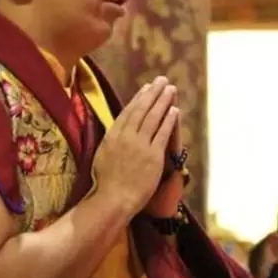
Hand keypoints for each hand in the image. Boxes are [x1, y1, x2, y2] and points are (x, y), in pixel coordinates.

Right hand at [92, 76, 178, 215]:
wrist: (114, 198)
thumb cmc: (105, 181)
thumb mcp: (102, 155)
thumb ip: (111, 140)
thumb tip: (115, 130)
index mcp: (112, 135)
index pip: (128, 112)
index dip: (138, 98)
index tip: (146, 88)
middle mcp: (126, 136)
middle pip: (142, 109)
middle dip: (152, 93)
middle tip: (161, 80)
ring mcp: (140, 145)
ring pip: (153, 117)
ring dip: (162, 101)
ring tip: (170, 89)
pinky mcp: (152, 155)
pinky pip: (162, 133)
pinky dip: (169, 120)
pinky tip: (174, 110)